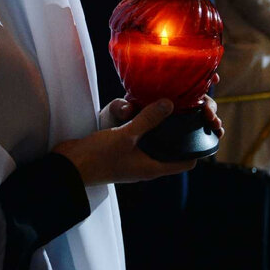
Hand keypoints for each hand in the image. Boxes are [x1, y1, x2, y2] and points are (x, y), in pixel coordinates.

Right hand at [54, 100, 203, 185]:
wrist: (68, 166)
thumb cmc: (97, 158)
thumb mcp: (125, 137)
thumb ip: (148, 120)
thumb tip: (170, 104)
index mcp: (153, 167)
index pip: (186, 161)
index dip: (197, 147)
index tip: (201, 126)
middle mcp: (146, 163)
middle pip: (170, 146)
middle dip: (176, 128)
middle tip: (183, 106)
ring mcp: (133, 155)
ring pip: (153, 137)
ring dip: (156, 122)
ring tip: (162, 102)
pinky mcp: (120, 147)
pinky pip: (136, 133)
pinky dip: (139, 120)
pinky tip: (137, 105)